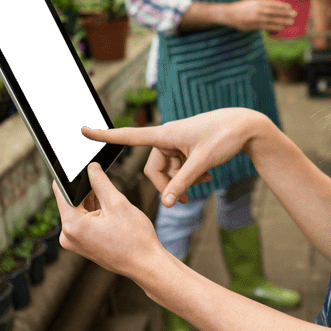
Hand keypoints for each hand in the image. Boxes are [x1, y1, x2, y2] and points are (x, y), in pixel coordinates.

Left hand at [52, 164, 160, 279]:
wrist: (146, 265)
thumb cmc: (135, 239)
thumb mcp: (118, 203)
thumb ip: (100, 182)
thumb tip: (91, 167)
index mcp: (72, 226)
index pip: (61, 191)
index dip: (70, 174)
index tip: (77, 163)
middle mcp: (68, 236)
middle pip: (72, 201)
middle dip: (86, 189)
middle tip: (103, 181)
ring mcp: (75, 242)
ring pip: (80, 210)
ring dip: (93, 201)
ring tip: (113, 206)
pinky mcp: (84, 245)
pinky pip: (85, 221)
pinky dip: (96, 213)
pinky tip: (112, 214)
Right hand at [81, 108, 266, 206]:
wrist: (246, 126)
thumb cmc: (224, 137)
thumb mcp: (201, 164)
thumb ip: (182, 184)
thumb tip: (166, 204)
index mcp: (165, 134)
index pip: (128, 136)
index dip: (105, 135)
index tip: (83, 130)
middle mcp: (167, 138)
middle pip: (154, 169)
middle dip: (169, 185)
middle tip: (187, 200)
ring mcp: (177, 144)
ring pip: (168, 171)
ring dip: (183, 182)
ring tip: (206, 183)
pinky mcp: (186, 148)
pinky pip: (179, 168)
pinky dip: (190, 176)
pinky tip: (208, 178)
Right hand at [225, 0, 294, 32]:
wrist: (229, 14)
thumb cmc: (241, 7)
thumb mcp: (252, 2)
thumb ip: (261, 3)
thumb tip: (273, 6)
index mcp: (258, 2)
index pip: (273, 3)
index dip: (282, 5)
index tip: (290, 7)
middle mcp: (258, 9)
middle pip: (275, 11)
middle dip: (285, 13)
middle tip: (295, 14)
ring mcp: (256, 17)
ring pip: (272, 19)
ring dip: (283, 20)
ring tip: (291, 22)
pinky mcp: (254, 25)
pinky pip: (267, 26)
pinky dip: (275, 27)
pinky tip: (281, 27)